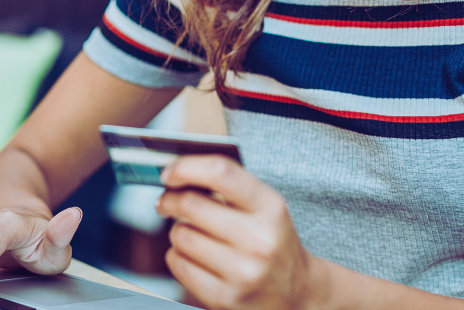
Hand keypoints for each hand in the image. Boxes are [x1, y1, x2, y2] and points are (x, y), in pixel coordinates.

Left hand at [155, 155, 323, 309]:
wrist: (297, 293)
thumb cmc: (271, 241)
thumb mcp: (265, 208)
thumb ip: (228, 185)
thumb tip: (177, 172)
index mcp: (271, 208)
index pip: (221, 173)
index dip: (186, 167)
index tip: (169, 172)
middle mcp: (259, 240)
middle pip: (191, 204)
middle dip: (170, 199)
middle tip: (166, 201)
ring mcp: (243, 272)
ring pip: (181, 235)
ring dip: (177, 230)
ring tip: (191, 233)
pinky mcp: (225, 298)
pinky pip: (178, 264)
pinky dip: (177, 255)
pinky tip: (192, 255)